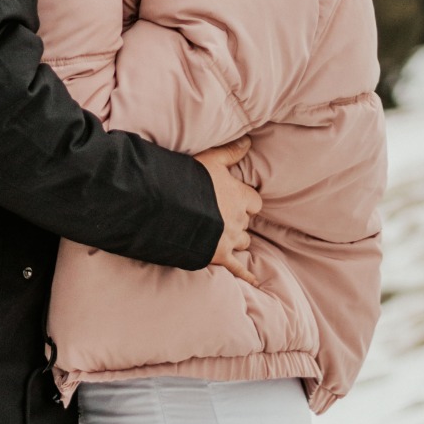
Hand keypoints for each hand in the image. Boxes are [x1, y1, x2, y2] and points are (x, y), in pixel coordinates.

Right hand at [195, 137, 261, 282]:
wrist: (168, 207)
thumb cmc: (188, 181)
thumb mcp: (210, 160)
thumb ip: (230, 152)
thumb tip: (249, 141)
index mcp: (238, 196)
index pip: (254, 201)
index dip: (245, 201)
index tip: (235, 200)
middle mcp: (237, 219)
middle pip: (247, 222)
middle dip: (238, 220)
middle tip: (223, 216)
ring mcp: (228, 239)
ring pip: (243, 242)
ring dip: (236, 239)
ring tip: (225, 236)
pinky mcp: (218, 256)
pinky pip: (237, 268)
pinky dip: (246, 275)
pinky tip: (255, 282)